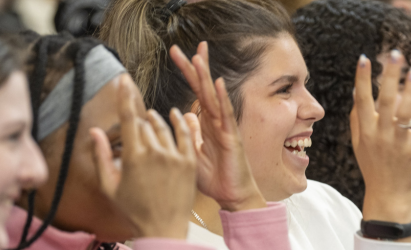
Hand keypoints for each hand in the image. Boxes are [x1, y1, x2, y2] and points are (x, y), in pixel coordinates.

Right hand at [90, 78, 196, 238]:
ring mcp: (175, 156)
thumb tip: (94, 131)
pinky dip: (179, 122)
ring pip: (163, 127)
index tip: (123, 79)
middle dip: (138, 118)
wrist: (165, 227)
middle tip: (135, 116)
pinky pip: (185, 133)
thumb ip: (100, 156)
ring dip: (155, 120)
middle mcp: (155, 153)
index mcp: (134, 158)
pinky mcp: (190, 161)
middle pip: (144, 123)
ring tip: (149, 120)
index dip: (125, 97)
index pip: (128, 119)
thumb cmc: (134, 209)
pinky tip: (175, 115)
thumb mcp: (110, 186)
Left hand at [169, 42, 265, 211]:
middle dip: (193, 68)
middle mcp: (216, 121)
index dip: (187, 74)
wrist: (233, 196)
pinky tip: (217, 83)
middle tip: (178, 48)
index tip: (178, 56)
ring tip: (198, 56)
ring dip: (205, 76)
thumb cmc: (216, 179)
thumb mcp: (193, 154)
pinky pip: (226, 114)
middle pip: (202, 89)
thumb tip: (183, 116)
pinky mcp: (232, 137)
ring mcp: (225, 127)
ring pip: (213, 97)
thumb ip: (188, 134)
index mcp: (206, 124)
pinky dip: (222, 98)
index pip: (195, 93)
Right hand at [351, 51, 410, 225]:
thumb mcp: (358, 143)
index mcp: (366, 130)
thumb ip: (356, 118)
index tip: (365, 58)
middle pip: (385, 101)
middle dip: (390, 77)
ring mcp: (399, 142)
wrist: (387, 194)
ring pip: (406, 112)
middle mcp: (381, 134)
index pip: (362, 99)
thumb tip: (355, 91)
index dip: (363, 78)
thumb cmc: (373, 166)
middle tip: (396, 55)